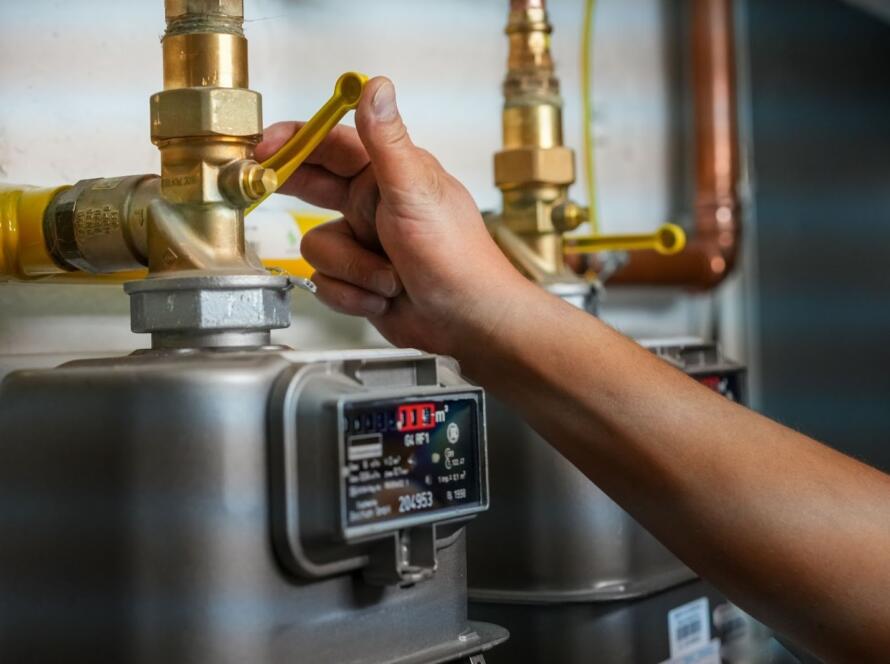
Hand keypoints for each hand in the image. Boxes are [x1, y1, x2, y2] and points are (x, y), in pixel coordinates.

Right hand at [256, 77, 528, 357]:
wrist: (467, 323)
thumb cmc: (455, 256)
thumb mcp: (415, 192)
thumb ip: (387, 142)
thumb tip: (375, 85)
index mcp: (388, 174)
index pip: (330, 144)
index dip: (292, 141)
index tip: (261, 147)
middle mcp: (372, 204)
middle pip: (311, 186)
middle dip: (292, 190)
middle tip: (261, 185)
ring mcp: (364, 243)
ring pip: (317, 246)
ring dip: (351, 269)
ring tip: (389, 277)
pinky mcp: (358, 279)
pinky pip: (326, 282)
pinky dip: (352, 295)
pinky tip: (384, 298)